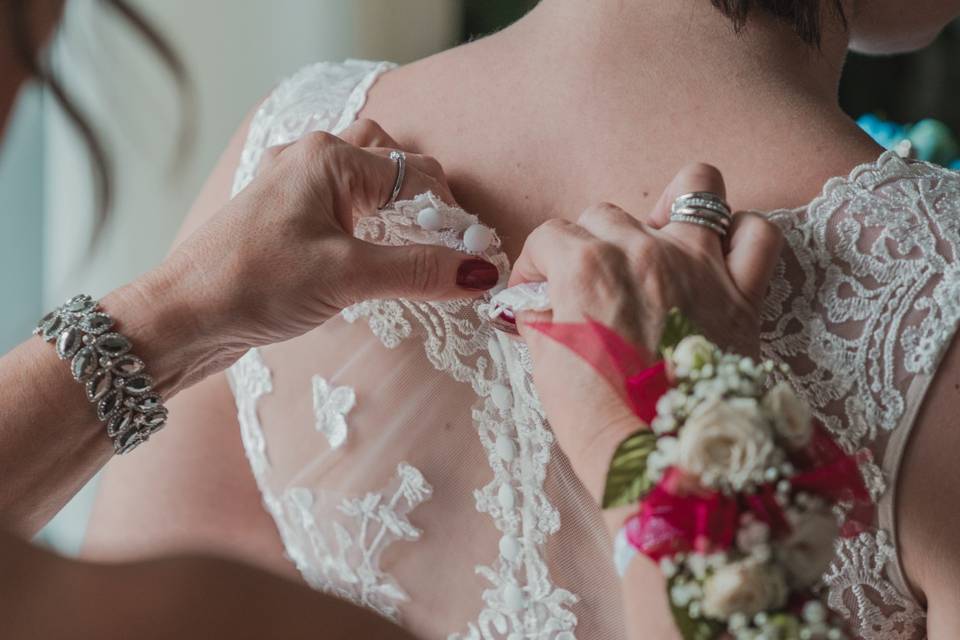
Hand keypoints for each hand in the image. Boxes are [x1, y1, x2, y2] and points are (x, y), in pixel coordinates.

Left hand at [129, 120, 498, 387]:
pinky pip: (338, 203)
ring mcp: (292, 186)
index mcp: (329, 160)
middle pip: (390, 161)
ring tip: (414, 244)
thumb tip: (481, 272)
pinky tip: (369, 251)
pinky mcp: (281, 217)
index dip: (451, 214)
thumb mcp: (347, 277)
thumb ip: (418, 270)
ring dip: (393, 206)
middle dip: (423, 198)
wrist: (180, 318)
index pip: (416, 174)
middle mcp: (310, 159)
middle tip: (445, 242)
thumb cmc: (254, 285)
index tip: (475, 255)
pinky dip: (365, 221)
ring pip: (362, 181)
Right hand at [509, 163, 782, 498]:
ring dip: (671, 207)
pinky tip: (721, 252)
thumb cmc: (598, 419)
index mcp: (587, 266)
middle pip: (605, 213)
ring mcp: (699, 266)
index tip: (535, 291)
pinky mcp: (743, 293)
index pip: (549, 236)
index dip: (535, 264)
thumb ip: (540, 317)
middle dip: (587, 244)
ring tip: (661, 238)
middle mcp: (644, 251)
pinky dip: (741, 235)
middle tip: (588, 286)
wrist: (661, 464)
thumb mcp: (546, 364)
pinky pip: (758, 235)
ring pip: (695, 188)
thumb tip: (538, 303)